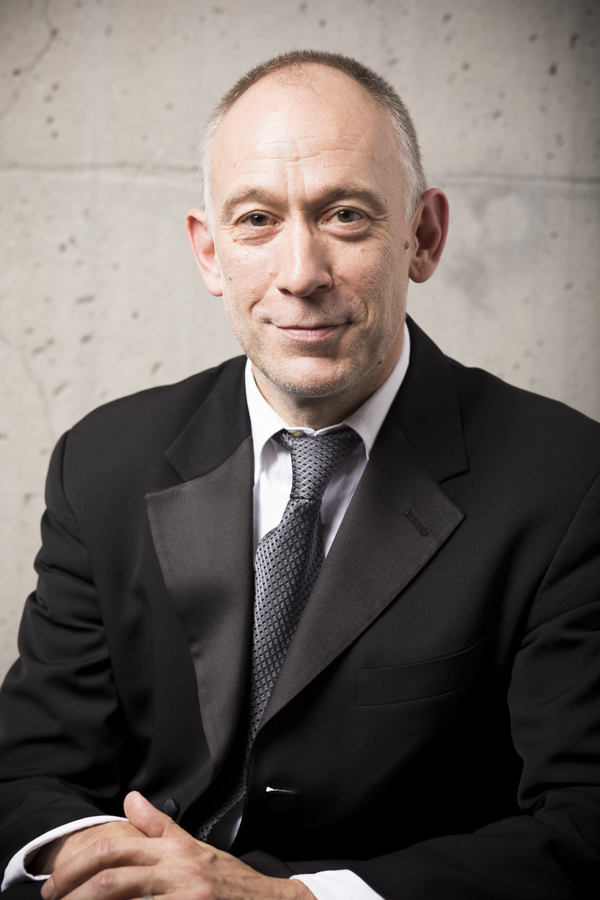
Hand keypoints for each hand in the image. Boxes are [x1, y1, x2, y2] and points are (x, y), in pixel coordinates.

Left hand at [40, 791, 313, 899]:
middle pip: (112, 872)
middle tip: (55, 899)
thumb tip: (130, 800)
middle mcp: (177, 867)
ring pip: (122, 895)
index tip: (57, 881)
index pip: (116, 842)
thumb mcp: (194, 848)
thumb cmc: (230, 882)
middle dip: (74, 888)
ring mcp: (185, 894)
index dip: (79, 862)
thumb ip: (159, 825)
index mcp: (174, 848)